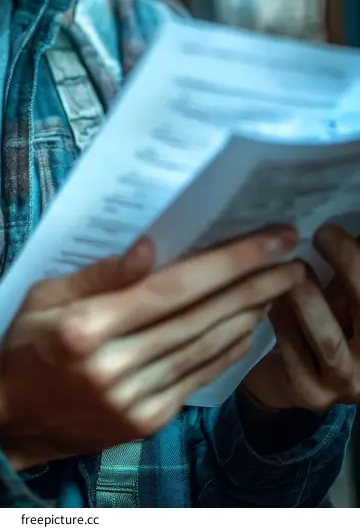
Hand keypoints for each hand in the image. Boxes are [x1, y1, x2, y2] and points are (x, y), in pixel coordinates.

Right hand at [0, 227, 303, 469]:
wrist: (13, 420)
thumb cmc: (27, 345)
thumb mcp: (46, 295)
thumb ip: (101, 273)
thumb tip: (149, 246)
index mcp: (87, 329)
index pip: (171, 289)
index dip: (225, 263)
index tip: (264, 240)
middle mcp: (115, 368)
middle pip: (199, 318)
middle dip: (252, 283)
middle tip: (288, 255)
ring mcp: (135, 400)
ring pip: (206, 348)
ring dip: (249, 313)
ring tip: (278, 283)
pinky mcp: (147, 421)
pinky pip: (199, 377)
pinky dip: (228, 349)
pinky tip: (248, 323)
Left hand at [242, 225, 359, 412]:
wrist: (285, 378)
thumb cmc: (318, 321)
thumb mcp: (338, 296)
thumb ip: (344, 271)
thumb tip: (341, 221)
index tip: (347, 224)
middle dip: (349, 267)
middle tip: (323, 233)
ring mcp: (346, 381)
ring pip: (329, 341)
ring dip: (309, 300)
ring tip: (292, 270)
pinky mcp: (312, 394)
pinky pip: (295, 358)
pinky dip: (281, 327)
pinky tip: (267, 302)